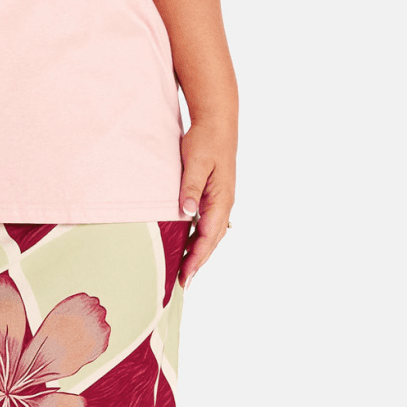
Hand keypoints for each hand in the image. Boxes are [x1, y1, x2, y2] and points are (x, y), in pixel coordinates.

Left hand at [176, 120, 235, 286]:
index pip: (209, 236)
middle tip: (183, 283)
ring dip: (200, 252)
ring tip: (185, 271)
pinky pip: (208, 224)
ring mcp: (221, 201)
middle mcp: (224, 203)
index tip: (186, 275)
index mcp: (221, 199)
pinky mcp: (215, 196)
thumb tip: (187, 212)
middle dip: (198, 262)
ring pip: (211, 234)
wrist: (217, 123)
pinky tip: (188, 245)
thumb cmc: (205, 141)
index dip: (197, 257)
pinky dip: (199, 238)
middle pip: (212, 240)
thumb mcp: (195, 162)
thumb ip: (190, 188)